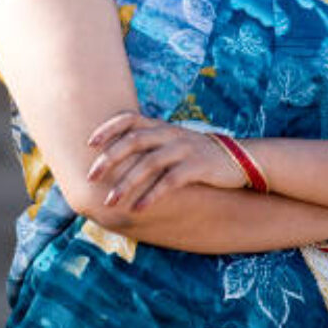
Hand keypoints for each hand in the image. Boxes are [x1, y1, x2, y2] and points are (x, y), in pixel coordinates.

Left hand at [85, 111, 246, 212]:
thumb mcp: (172, 142)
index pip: (130, 118)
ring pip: (150, 162)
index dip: (108, 128)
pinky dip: (152, 195)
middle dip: (110, 158)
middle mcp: (170, 133)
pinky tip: (139, 209)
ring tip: (111, 201)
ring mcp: (184, 149)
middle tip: (92, 176)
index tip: (89, 143)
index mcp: (161, 126)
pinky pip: (170, 181)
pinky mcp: (197, 167)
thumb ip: (148, 144)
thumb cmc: (196, 154)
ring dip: (127, 183)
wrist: (238, 158)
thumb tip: (113, 158)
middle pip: (135, 140)